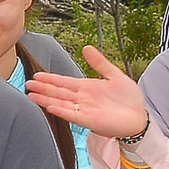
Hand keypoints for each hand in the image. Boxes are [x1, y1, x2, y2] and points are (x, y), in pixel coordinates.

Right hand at [24, 45, 149, 138]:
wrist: (140, 116)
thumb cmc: (129, 99)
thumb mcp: (115, 75)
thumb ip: (100, 63)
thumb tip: (87, 47)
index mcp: (87, 88)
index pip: (64, 82)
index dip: (51, 79)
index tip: (37, 76)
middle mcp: (82, 99)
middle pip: (59, 92)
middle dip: (43, 88)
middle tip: (27, 84)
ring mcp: (85, 110)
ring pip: (61, 103)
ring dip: (47, 100)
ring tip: (32, 95)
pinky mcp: (90, 121)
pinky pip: (73, 115)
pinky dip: (62, 111)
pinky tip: (51, 107)